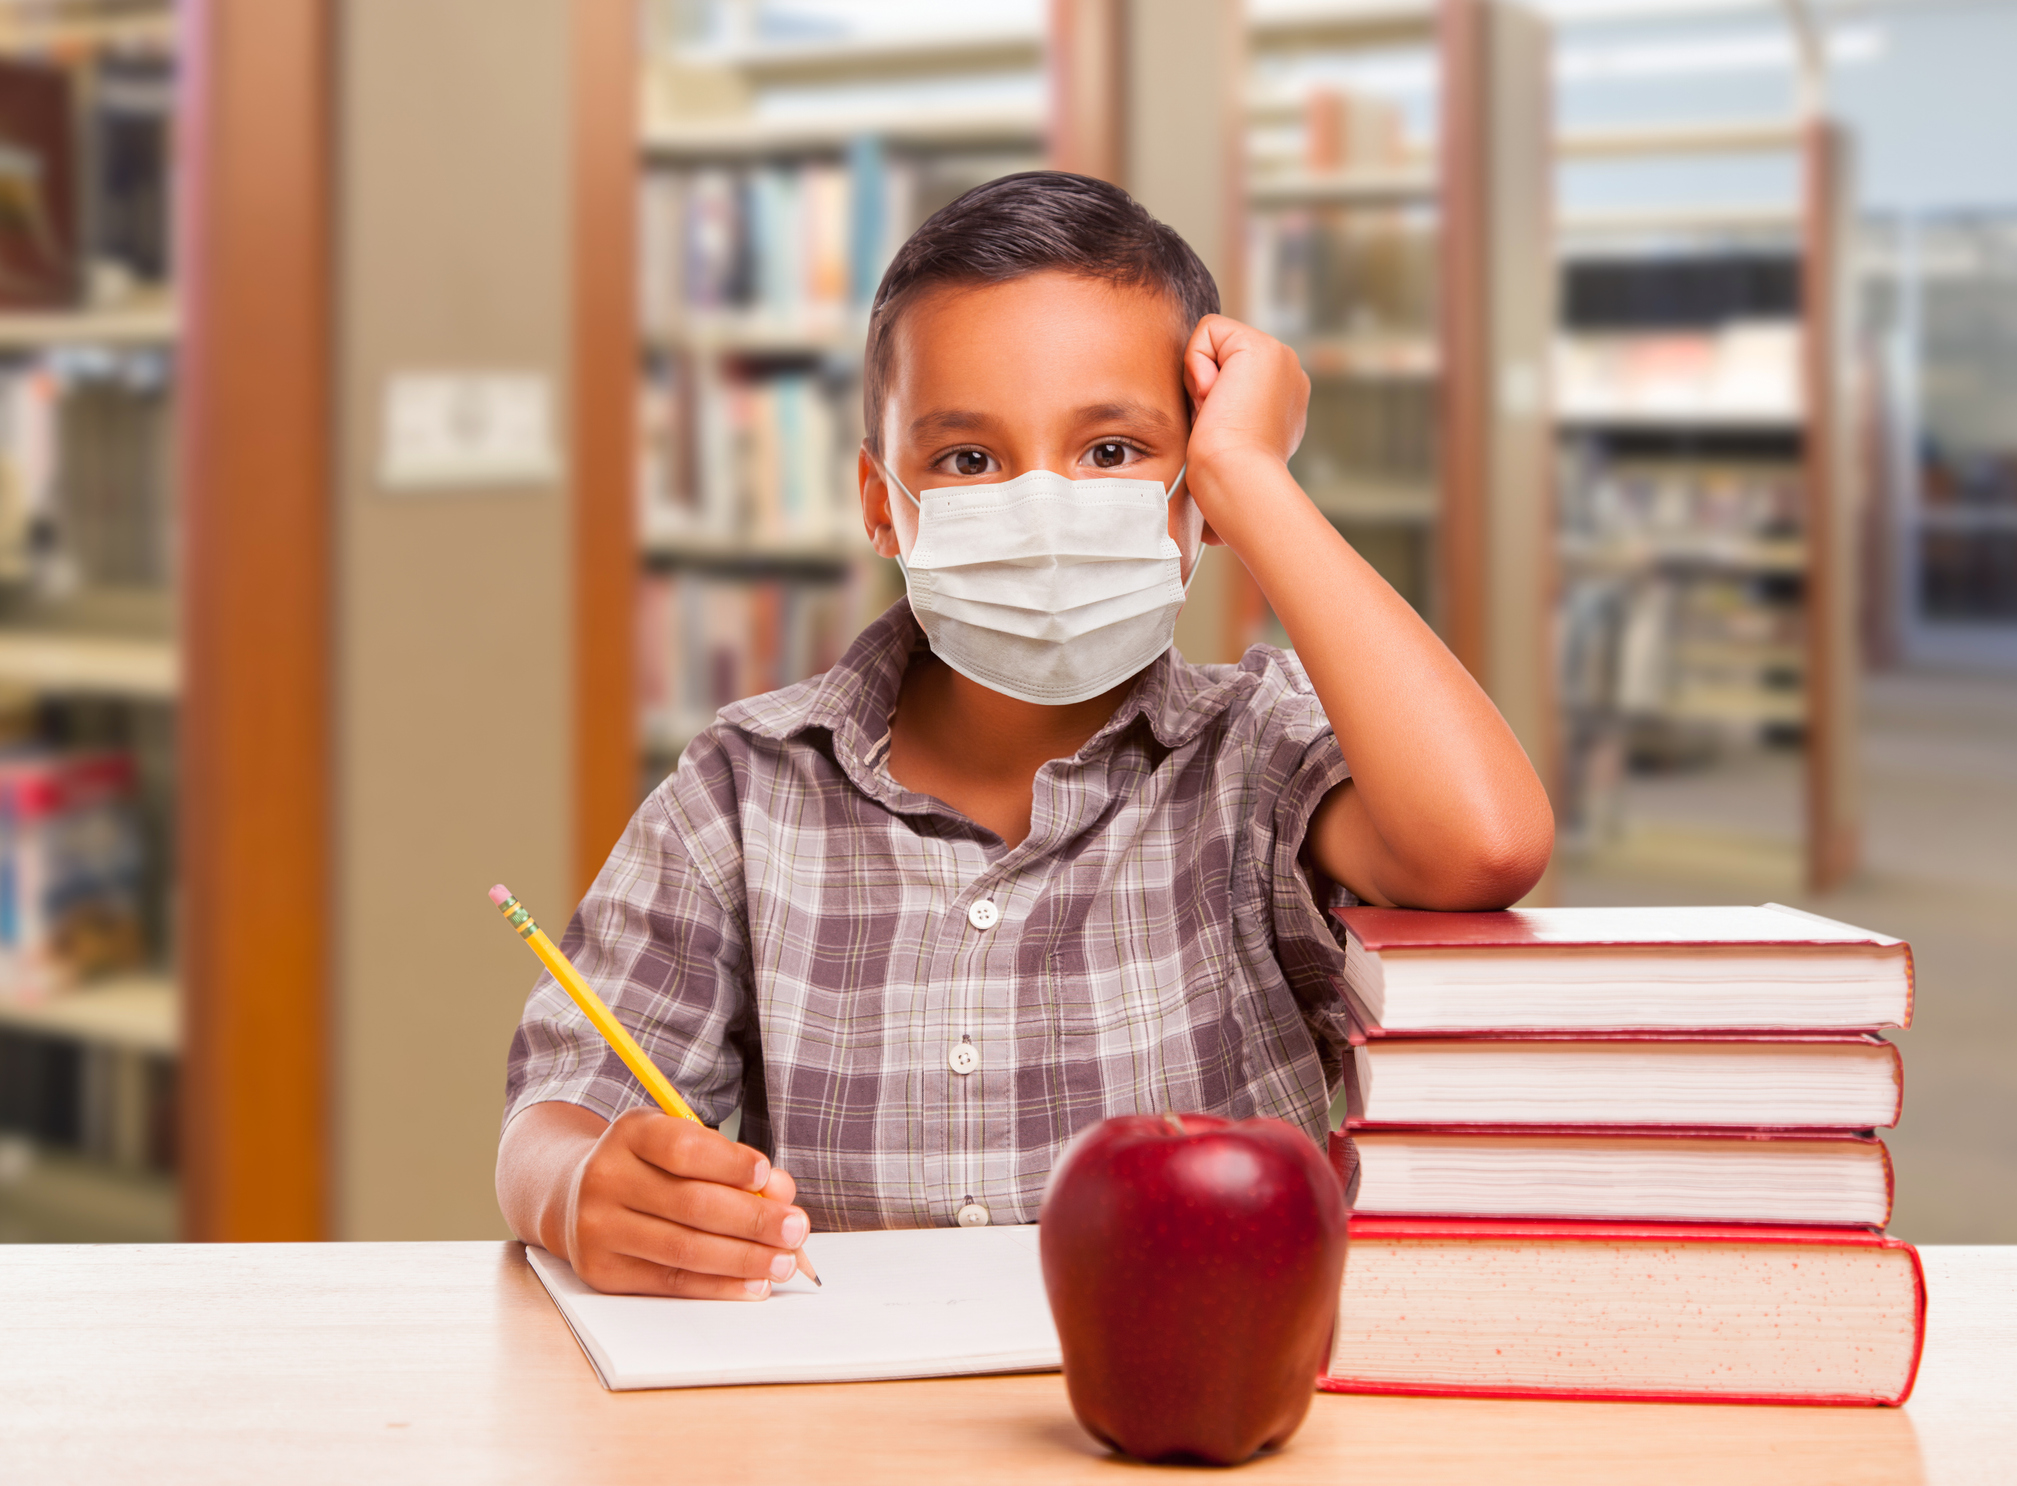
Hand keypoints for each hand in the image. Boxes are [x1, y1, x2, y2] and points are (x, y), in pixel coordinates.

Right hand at [560, 1108, 807, 1298]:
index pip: (683, 1146)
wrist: (576, 1196)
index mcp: (630, 1133)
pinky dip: (718, 1286)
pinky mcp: (602, 1270)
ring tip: (783, 1262)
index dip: (730, 1163)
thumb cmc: (651, 1167)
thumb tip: (781, 1196)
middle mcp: (606, 1177)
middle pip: (691, 1203)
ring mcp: (598, 1227)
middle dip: (754, 1220)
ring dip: (743, 1259)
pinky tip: (752, 1284)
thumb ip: (732, 1164)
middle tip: (795, 1229)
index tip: (768, 1176)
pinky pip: (670, 1282)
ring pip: (684, 1249)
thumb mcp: (683, 1144)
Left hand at [1182, 314, 1309, 523]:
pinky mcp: (1263, 347)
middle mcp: (1288, 377)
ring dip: (1201, 380)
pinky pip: (1209, 329)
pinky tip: (1214, 397)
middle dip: (1204, 388)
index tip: (1218, 432)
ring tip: (1217, 415)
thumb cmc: (1226, 491)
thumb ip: (1222, 448)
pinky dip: (1197, 362)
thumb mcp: (1225, 462)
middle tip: (1216, 425)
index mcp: (1281, 404)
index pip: (1227, 375)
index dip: (1208, 400)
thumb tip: (1212, 534)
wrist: (1237, 484)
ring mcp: (1282, 360)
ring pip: (1213, 341)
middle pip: (1219, 354)